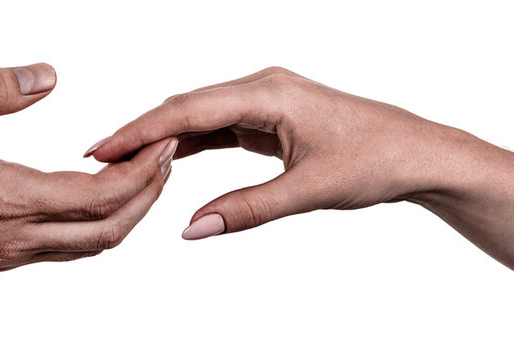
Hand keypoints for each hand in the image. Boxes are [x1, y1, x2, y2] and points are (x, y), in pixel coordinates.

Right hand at [0, 63, 175, 271]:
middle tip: (165, 160)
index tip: (163, 144)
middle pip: (107, 230)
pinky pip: (63, 251)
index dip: (141, 173)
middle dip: (147, 196)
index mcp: (3, 197)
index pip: (98, 196)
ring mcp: (6, 255)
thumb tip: (47, 76)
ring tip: (141, 178)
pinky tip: (93, 199)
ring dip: (125, 215)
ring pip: (88, 247)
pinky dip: (94, 227)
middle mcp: (12, 237)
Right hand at [85, 67, 513, 267]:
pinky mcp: (265, 117)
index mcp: (269, 92)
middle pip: (185, 106)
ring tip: (121, 160)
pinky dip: (187, 143)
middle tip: (97, 157)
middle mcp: (261, 87)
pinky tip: (164, 159)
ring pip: (197, 116)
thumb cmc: (375, 159)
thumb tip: (192, 228)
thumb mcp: (309, 189)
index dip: (141, 129)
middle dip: (140, 131)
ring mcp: (262, 100)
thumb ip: (247, 210)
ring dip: (161, 138)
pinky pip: (215, 126)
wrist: (415, 153)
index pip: (189, 110)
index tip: (103, 147)